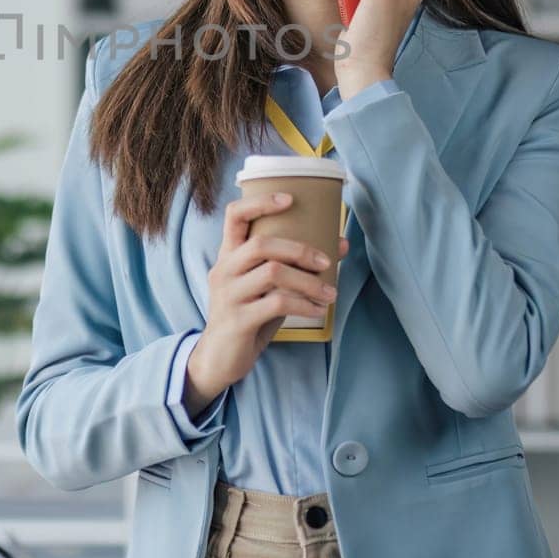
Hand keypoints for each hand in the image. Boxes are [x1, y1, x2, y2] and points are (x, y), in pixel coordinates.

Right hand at [183, 192, 350, 416]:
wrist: (219, 358)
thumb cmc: (248, 315)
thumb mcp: (266, 288)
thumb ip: (293, 266)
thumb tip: (339, 244)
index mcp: (228, 255)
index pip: (234, 215)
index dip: (261, 202)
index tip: (290, 199)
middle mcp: (224, 269)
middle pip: (262, 244)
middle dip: (300, 249)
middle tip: (326, 262)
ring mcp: (228, 294)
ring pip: (273, 273)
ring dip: (308, 281)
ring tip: (329, 292)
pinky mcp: (237, 319)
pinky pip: (277, 304)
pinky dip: (304, 304)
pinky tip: (317, 309)